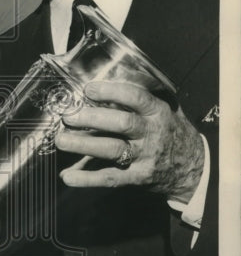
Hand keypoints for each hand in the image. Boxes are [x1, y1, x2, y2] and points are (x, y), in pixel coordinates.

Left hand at [55, 80, 203, 203]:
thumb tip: (109, 76)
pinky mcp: (137, 177)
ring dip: (84, 145)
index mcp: (157, 112)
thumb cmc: (170, 131)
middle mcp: (151, 134)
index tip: (88, 89)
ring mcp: (145, 157)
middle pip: (122, 123)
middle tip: (68, 116)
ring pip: (113, 150)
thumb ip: (141, 95)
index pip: (136, 97)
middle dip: (92, 119)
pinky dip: (87, 179)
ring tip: (61, 140)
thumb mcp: (165, 108)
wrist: (193, 167)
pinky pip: (110, 178)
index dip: (111, 92)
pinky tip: (68, 176)